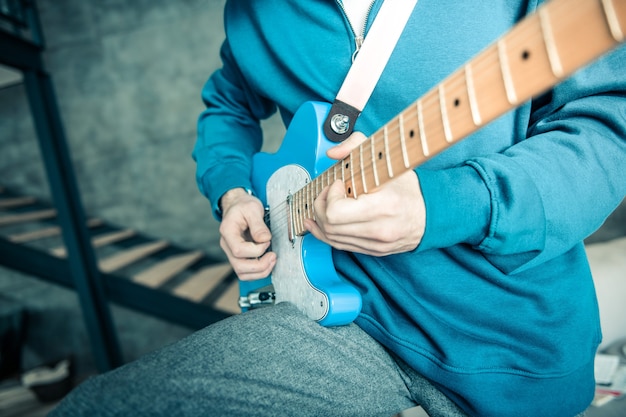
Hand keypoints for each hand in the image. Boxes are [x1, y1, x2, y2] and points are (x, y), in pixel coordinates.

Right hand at [218, 188, 275, 279]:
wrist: (237, 205)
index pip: (238, 250)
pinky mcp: (239, 256)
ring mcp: (232, 252)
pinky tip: (268, 261)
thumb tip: (265, 239)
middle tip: (273, 256)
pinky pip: (247, 271)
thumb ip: (258, 224)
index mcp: (227, 232)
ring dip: (260, 271)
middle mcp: (227, 245)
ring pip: (242, 273)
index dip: (256, 250)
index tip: (267, 241)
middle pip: (239, 266)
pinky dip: (259, 271)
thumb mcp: (252, 208)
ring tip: (272, 260)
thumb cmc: (243, 205)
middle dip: (260, 265)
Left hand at [304, 132, 425, 255]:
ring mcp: (375, 244)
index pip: (336, 212)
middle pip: (330, 225)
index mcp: (382, 206)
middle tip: (328, 193)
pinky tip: (316, 224)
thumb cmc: (409, 189)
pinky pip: (340, 245)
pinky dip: (325, 233)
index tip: (338, 184)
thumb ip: (356, 146)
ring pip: (331, 238)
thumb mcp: (387, 160)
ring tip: (321, 205)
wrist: (431, 215)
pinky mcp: (373, 251)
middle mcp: (378, 229)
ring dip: (319, 220)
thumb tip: (332, 152)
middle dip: (321, 206)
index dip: (330, 196)